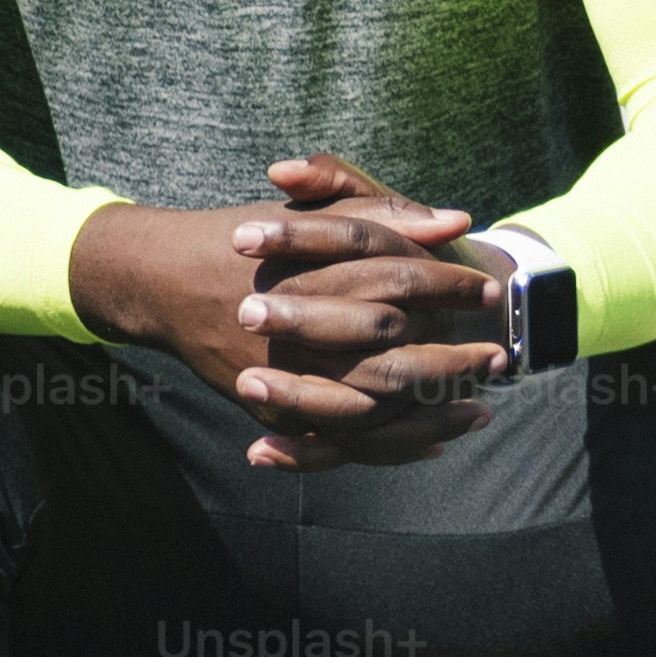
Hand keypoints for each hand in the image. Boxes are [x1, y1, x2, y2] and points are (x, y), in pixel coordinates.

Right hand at [73, 160, 501, 466]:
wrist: (157, 278)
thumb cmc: (243, 239)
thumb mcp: (309, 213)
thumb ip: (379, 210)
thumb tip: (455, 222)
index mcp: (307, 272)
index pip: (397, 279)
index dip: (450, 285)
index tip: (490, 289)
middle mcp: (292, 329)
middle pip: (390, 355)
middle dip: (451, 360)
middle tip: (498, 358)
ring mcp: (279, 374)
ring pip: (370, 407)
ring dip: (431, 414)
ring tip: (480, 410)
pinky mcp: (269, 407)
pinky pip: (338, 440)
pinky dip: (388, 446)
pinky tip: (434, 443)